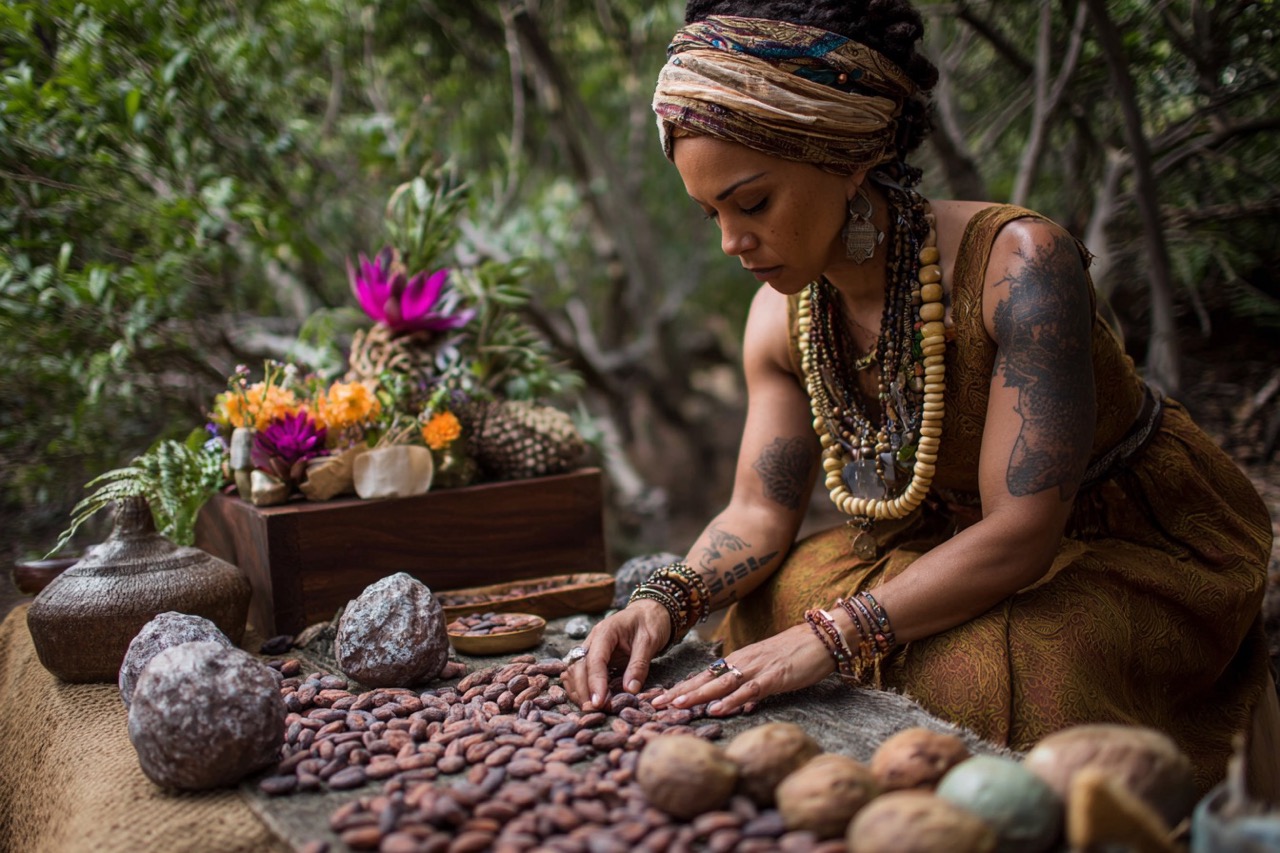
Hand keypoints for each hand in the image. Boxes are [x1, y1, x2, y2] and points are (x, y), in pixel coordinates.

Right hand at [562, 599, 671, 710]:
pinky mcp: (592, 657)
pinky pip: (578, 672)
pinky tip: (586, 699)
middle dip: (583, 690)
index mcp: (605, 632)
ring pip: (574, 671)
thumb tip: (630, 690)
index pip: (594, 660)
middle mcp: (592, 639)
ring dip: (578, 690)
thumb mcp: (649, 641)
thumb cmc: (650, 623)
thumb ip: (639, 665)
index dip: (595, 683)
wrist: (649, 612)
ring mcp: (590, 648)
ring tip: (590, 709)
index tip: (599, 703)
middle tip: (594, 710)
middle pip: (578, 667)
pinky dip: (578, 686)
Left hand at [651, 623, 834, 716]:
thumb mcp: (767, 670)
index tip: (660, 698)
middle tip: (655, 705)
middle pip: (705, 679)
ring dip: (698, 695)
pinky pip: (749, 690)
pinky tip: (717, 709)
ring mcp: (757, 669)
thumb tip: (736, 705)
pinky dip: (732, 700)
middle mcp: (743, 662)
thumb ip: (750, 687)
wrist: (822, 636)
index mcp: (739, 660)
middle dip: (680, 692)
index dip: (682, 687)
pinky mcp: (774, 676)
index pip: (705, 676)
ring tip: (677, 706)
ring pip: (721, 684)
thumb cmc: (796, 653)